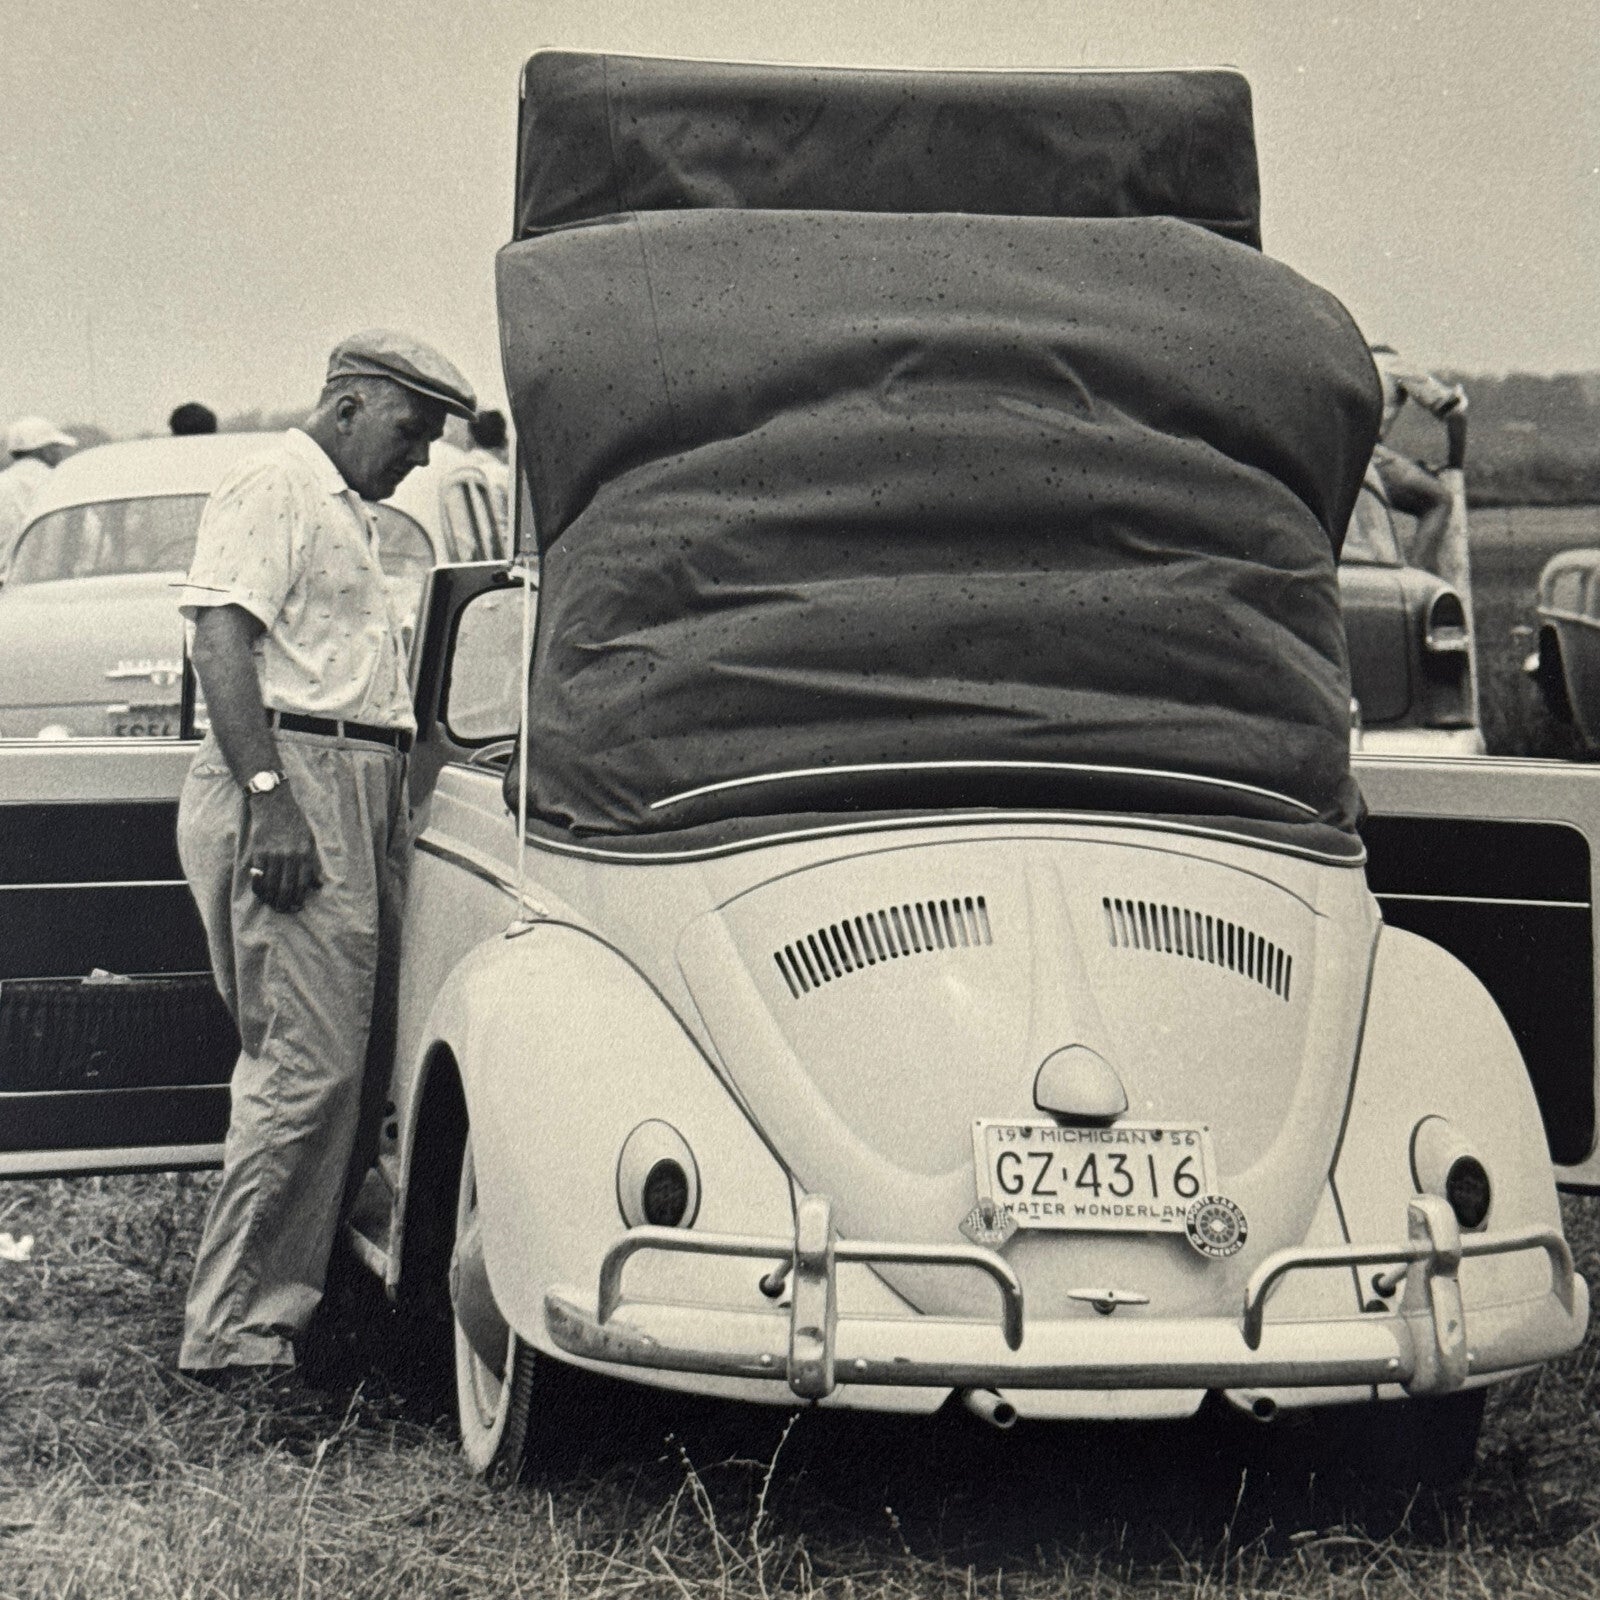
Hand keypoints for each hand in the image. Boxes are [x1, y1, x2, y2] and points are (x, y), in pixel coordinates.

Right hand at [245, 784, 322, 911]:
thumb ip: (312, 863)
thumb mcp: (309, 839)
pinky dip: (259, 886)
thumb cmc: (294, 822)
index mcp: (304, 853)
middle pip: (286, 887)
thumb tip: (316, 885)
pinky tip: (261, 892)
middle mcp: (289, 856)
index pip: (302, 883)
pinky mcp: (258, 852)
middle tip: (284, 910)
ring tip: (272, 904)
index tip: (297, 906)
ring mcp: (272, 854)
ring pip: (271, 884)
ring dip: (271, 898)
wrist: (274, 804)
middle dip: (285, 902)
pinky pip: (258, 875)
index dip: (299, 897)